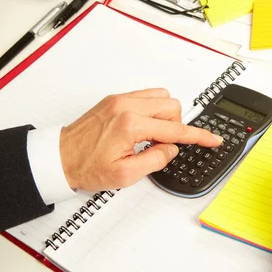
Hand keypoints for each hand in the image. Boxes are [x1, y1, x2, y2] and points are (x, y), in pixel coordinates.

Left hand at [59, 89, 222, 190]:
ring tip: (151, 137)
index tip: (213, 139)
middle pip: (172, 106)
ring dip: (165, 116)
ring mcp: (119, 99)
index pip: (176, 129)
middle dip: (176, 126)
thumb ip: (155, 159)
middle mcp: (126, 106)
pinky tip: (143, 128)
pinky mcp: (114, 99)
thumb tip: (171, 148)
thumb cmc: (86, 167)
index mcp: (130, 125)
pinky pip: (146, 96)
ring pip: (162, 97)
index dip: (199, 136)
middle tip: (162, 145)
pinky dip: (153, 110)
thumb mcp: (126, 175)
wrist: (58, 158)